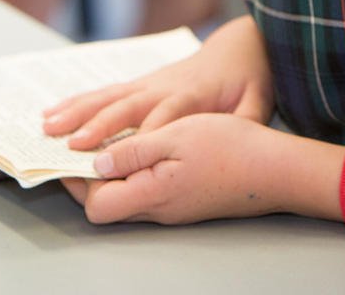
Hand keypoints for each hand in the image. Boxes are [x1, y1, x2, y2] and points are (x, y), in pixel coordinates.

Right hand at [43, 16, 271, 150]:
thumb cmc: (250, 80)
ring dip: (77, 111)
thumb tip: (228, 140)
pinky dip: (76, 101)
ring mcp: (148, 82)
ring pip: (108, 96)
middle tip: (72, 145)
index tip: (120, 158)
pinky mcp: (139, 82)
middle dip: (99, 125)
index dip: (143, 137)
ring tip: (47, 128)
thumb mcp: (258, 102)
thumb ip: (245, 121)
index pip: (166, 117)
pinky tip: (51, 112)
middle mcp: (164, 86)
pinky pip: (104, 92)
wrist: (239, 47)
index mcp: (194, 95)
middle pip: (128, 105)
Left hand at [63, 114, 344, 224]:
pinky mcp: (184, 197)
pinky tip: (133, 148)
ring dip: (106, 172)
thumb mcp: (178, 137)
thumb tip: (96, 163)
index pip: (97, 204)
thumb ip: (135, 152)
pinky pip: (144, 188)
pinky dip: (129, 171)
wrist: (278, 169)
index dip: (76, 180)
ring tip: (96, 144)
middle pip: (106, 204)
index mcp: (153, 193)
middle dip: (84, 176)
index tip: (67, 151)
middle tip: (71, 146)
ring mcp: (172, 205)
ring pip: (125, 195)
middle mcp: (159, 207)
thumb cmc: (233, 149)